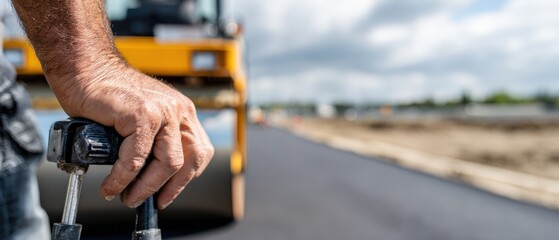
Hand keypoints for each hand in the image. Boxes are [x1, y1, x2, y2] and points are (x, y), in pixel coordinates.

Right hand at [57, 66, 213, 208]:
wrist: (84, 69)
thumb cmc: (108, 95)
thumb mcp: (144, 118)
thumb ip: (155, 140)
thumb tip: (151, 178)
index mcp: (182, 112)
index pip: (199, 153)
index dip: (185, 179)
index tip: (167, 194)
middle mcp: (178, 111)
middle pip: (189, 161)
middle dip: (169, 188)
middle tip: (146, 201)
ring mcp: (163, 111)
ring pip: (168, 163)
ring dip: (146, 187)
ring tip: (126, 196)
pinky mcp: (142, 114)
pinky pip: (137, 158)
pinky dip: (123, 178)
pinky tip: (111, 185)